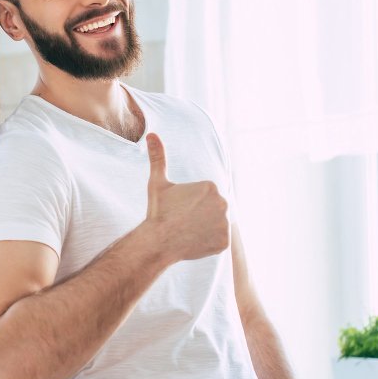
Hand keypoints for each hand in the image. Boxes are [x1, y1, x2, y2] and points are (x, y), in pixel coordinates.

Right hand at [144, 132, 229, 261]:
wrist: (157, 241)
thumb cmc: (157, 211)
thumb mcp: (157, 183)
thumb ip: (158, 158)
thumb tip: (152, 134)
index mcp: (210, 186)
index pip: (204, 198)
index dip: (189, 205)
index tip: (179, 210)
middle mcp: (223, 202)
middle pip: (212, 210)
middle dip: (199, 216)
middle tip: (182, 223)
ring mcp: (225, 223)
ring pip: (215, 226)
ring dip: (204, 230)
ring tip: (187, 233)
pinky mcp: (225, 242)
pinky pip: (218, 242)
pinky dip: (208, 244)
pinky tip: (194, 243)